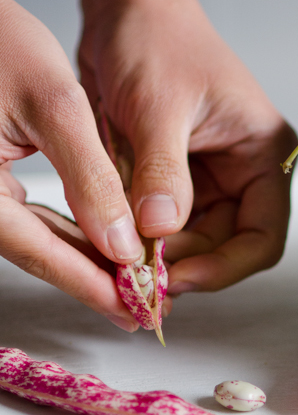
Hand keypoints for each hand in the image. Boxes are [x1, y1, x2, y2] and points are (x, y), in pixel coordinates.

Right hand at [0, 0, 141, 330]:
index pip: (43, 253)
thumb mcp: (55, 106)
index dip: (93, 283)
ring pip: (40, 239)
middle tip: (146, 303)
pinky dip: (75, 229)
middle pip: (42, 253)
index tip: (134, 308)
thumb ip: (91, 179)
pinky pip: (34, 217)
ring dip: (89, 258)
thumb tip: (123, 245)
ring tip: (137, 280)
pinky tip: (110, 240)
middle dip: (97, 278)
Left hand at [79, 0, 297, 294]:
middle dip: (183, 261)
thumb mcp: (159, 105)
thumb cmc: (157, 37)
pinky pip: (159, 223)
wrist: (124, 6)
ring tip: (120, 250)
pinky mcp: (170, 179)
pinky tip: (113, 229)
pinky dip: (137, 233)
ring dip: (157, 252)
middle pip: (223, 247)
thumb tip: (159, 231)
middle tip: (137, 270)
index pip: (263, 237)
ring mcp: (204, 179)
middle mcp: (240, 173)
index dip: (226, 266)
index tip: (178, 275)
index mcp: (262, 155)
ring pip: (189, 241)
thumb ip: (163, 172)